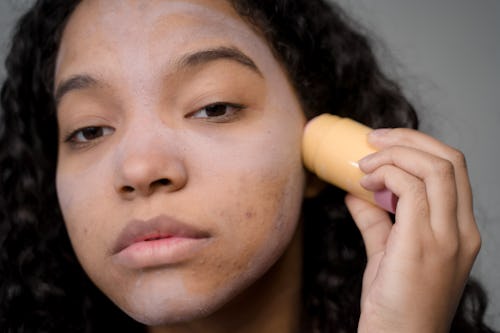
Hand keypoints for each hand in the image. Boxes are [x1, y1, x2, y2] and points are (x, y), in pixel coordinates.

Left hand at [345, 128, 480, 332]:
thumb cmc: (395, 303)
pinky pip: (413, 189)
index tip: (382, 143)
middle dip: (408, 138)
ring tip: (364, 164)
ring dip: (394, 154)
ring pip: (436, 166)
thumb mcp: (387, 253)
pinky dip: (387, 175)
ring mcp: (447, 237)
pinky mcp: (425, 244)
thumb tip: (355, 193)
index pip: (452, 168)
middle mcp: (461, 230)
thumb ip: (376, 220)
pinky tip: (364, 184)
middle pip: (449, 158)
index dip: (418, 146)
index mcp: (459, 229)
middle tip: (372, 140)